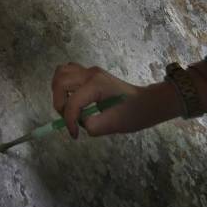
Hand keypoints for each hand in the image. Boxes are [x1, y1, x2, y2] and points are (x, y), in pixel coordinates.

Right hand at [50, 62, 181, 138]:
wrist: (148, 103)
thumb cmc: (134, 113)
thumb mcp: (115, 124)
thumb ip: (93, 125)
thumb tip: (79, 123)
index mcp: (97, 85)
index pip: (73, 102)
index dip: (69, 121)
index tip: (74, 134)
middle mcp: (90, 73)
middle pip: (60, 82)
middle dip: (60, 104)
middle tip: (69, 119)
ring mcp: (90, 71)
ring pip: (61, 73)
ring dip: (58, 91)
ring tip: (68, 108)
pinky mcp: (90, 74)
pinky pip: (68, 72)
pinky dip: (63, 85)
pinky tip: (71, 98)